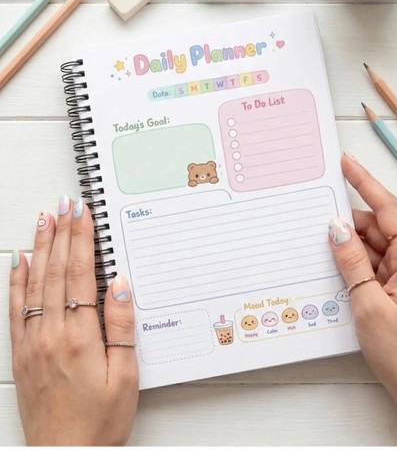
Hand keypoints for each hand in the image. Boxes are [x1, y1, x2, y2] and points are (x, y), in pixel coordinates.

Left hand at [9, 196, 138, 445]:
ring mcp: (32, 342)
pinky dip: (17, 281)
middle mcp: (50, 334)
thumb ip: (122, 329)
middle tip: (65, 204)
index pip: (80, 274)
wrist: (64, 456)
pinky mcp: (22, 353)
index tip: (83, 214)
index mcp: (79, 337)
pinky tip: (20, 262)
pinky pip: (15, 309)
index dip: (82, 240)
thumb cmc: (99, 421)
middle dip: (62, 233)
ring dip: (40, 247)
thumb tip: (120, 286)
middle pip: (56, 271)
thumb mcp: (125, 378)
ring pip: (35, 283)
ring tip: (44, 219)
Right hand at [328, 154, 396, 443]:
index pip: (387, 211)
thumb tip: (336, 230)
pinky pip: (371, 266)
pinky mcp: (394, 290)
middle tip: (317, 218)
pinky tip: (335, 270)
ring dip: (349, 247)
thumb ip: (352, 263)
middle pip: (377, 227)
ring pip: (371, 247)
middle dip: (348, 223)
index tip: (347, 164)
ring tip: (322, 251)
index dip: (366, 183)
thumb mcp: (369, 305)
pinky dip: (352, 264)